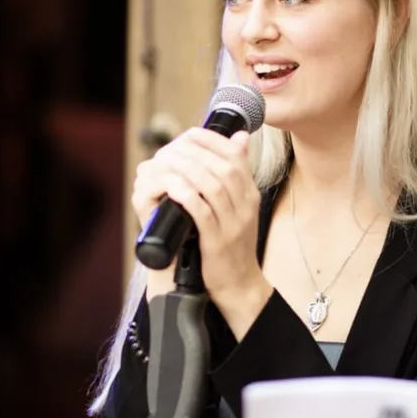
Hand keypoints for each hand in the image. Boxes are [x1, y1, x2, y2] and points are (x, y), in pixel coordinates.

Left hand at [132, 127, 271, 332]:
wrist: (239, 283)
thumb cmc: (232, 243)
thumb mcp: (239, 206)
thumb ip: (236, 175)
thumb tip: (238, 138)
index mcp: (250, 195)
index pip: (236, 157)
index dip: (212, 141)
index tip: (190, 134)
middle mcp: (245, 206)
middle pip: (223, 167)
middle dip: (195, 152)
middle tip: (171, 147)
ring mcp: (233, 224)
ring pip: (213, 186)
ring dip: (187, 170)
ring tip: (166, 162)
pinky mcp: (218, 242)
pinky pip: (203, 213)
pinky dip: (187, 196)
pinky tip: (173, 187)